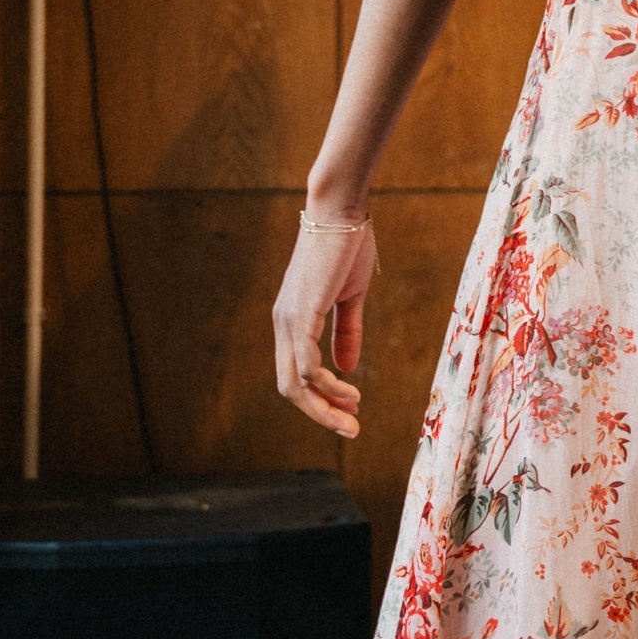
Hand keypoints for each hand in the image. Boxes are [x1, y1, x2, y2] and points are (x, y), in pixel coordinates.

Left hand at [273, 215, 377, 438]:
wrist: (340, 210)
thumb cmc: (346, 246)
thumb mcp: (350, 296)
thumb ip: (348, 332)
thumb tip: (348, 368)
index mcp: (293, 321)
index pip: (297, 374)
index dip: (321, 398)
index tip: (352, 409)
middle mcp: (284, 324)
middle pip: (290, 388)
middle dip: (320, 413)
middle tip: (351, 428)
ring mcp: (289, 321)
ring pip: (295, 384)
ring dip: (325, 407)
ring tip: (353, 415)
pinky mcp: (301, 315)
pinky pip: (307, 366)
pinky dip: (328, 386)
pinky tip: (349, 389)